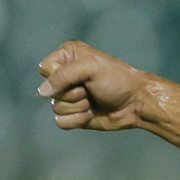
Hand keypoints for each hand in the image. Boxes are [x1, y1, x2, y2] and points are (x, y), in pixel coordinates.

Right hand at [36, 41, 151, 131]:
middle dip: (71, 93)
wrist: (137, 103)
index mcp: (68, 57)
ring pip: (55, 107)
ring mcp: (69, 96)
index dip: (59, 77)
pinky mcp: (74, 114)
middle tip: (90, 90)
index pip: (45, 69)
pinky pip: (61, 122)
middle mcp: (65, 76)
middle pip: (48, 90)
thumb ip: (63, 75)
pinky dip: (77, 120)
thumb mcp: (91, 68)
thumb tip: (42, 92)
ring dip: (77, 106)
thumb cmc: (118, 80)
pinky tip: (91, 114)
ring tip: (93, 101)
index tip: (80, 76)